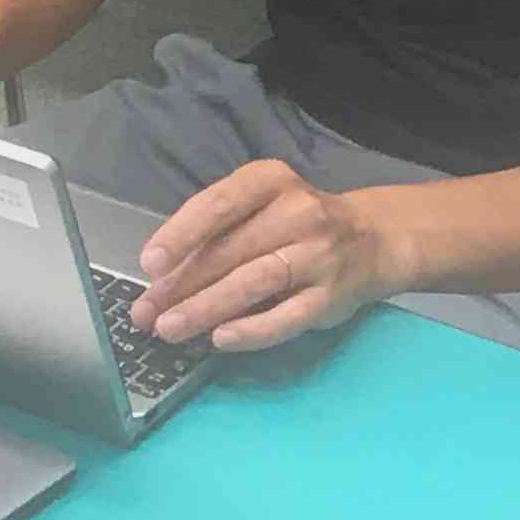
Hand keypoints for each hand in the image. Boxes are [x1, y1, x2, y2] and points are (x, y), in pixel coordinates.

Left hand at [130, 160, 408, 352]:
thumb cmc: (297, 223)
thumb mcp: (261, 207)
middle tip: (145, 313)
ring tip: (170, 328)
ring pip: (254, 282)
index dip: (181, 233)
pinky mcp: (333, 296)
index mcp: (269, 181)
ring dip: (206, 308)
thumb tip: (160, 278)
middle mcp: (298, 212)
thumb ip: (218, 234)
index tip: (149, 264)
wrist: (374, 239)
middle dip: (181, 284)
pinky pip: (288, 316)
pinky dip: (252, 330)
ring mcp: (319, 254)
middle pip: (230, 250)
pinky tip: (220, 339)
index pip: (218, 204)